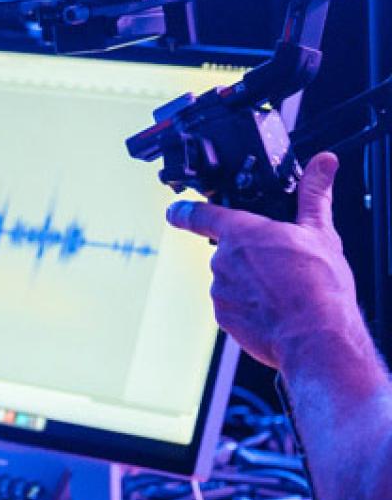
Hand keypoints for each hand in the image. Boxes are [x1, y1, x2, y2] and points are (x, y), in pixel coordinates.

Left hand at [164, 151, 362, 368]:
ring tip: (283, 293)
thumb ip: (315, 194)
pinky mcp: (224, 316)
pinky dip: (249, 307)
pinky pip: (232, 306)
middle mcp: (223, 259)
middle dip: (249, 258)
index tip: (175, 211)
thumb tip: (324, 162)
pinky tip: (274, 311)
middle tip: (280, 269)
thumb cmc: (319, 287)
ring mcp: (220, 289)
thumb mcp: (321, 233)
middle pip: (229, 252)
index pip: (200, 214)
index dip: (185, 211)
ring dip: (250, 284)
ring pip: (230, 280)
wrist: (316, 338)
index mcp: (243, 233)